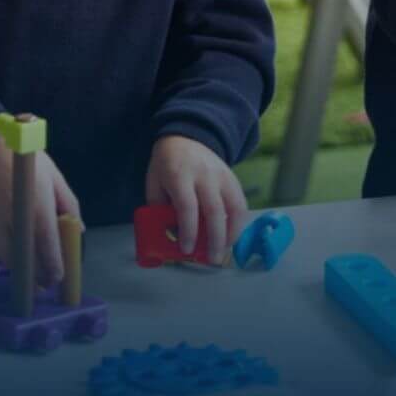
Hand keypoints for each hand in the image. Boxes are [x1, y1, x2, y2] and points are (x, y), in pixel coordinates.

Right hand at [0, 137, 81, 287]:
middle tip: (46, 286)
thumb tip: (78, 230)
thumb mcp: (56, 179)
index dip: (52, 264)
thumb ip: (69, 206)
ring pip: (6, 255)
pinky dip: (3, 258)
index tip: (58, 278)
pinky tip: (13, 263)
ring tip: (31, 279)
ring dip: (19, 269)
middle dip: (36, 274)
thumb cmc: (30, 162)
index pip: (46, 243)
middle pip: (25, 255)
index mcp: (37, 206)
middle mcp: (13, 217)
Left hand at [145, 135, 249, 263]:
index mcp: (180, 176)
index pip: (187, 206)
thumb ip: (160, 209)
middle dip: (215, 238)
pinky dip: (240, 221)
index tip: (187, 250)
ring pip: (235, 206)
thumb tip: (171, 236)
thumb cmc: (166, 165)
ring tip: (226, 249)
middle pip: (214, 210)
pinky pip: (241, 201)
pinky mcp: (233, 177)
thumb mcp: (154, 184)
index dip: (189, 230)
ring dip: (233, 231)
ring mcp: (222, 175)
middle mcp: (204, 175)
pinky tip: (233, 234)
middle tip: (212, 259)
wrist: (187, 136)